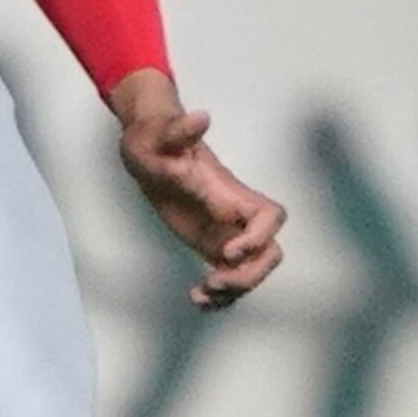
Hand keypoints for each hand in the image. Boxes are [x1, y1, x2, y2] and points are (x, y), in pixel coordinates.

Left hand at [110, 71, 285, 309]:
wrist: (147, 149)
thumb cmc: (154, 139)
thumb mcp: (156, 136)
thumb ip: (178, 131)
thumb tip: (201, 118)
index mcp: (227, 190)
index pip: (269, 216)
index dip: (259, 238)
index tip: (228, 252)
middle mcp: (233, 213)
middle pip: (269, 251)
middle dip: (249, 275)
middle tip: (213, 281)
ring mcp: (224, 231)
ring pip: (253, 269)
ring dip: (235, 290)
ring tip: (201, 294)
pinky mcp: (211, 245)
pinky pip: (230, 276)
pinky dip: (220, 296)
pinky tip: (196, 298)